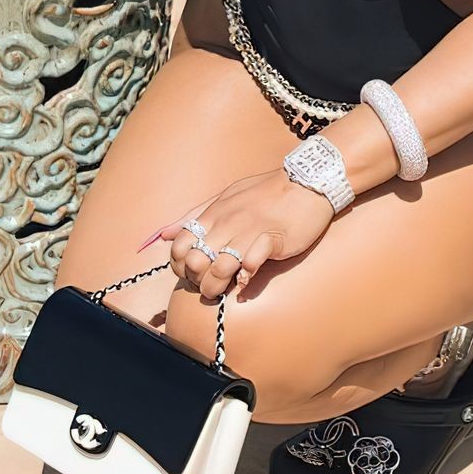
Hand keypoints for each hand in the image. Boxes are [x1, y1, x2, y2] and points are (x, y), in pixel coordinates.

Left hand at [143, 168, 335, 299]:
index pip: (181, 245)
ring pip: (219, 267)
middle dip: (197, 280)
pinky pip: (251, 263)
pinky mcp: (273, 240)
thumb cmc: (266, 191)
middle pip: (196, 261)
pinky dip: (245, 279)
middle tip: (207, 285)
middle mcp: (227, 222)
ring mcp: (250, 231)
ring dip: (216, 286)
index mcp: (215, 213)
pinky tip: (245, 282)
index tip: (191, 274)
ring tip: (222, 291)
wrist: (307, 183)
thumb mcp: (226, 197)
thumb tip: (165, 233)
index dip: (180, 266)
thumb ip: (196, 215)